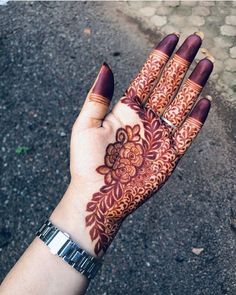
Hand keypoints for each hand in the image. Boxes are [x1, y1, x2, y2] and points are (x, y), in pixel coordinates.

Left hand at [54, 32, 212, 256]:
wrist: (97, 197)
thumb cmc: (87, 163)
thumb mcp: (86, 126)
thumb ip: (97, 97)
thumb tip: (106, 65)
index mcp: (126, 110)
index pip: (147, 77)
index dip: (159, 57)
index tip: (171, 38)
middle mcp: (145, 119)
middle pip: (168, 85)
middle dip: (181, 62)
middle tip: (195, 40)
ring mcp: (159, 136)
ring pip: (181, 105)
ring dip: (194, 84)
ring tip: (206, 62)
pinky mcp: (169, 155)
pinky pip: (187, 133)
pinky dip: (197, 119)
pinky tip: (205, 101)